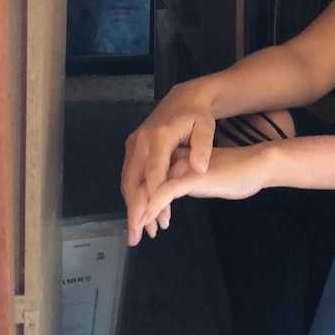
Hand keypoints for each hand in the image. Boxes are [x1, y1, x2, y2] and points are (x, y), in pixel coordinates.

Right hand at [121, 90, 216, 244]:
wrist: (183, 98)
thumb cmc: (197, 116)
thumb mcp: (206, 128)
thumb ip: (203, 148)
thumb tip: (198, 169)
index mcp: (159, 137)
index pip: (153, 173)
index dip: (151, 198)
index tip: (152, 221)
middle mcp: (141, 141)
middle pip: (133, 181)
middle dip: (134, 211)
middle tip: (137, 237)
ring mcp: (134, 144)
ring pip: (128, 181)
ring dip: (133, 206)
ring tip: (142, 231)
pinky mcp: (133, 148)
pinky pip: (129, 176)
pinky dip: (134, 196)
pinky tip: (142, 212)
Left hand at [136, 144, 274, 236]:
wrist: (255, 166)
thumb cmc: (234, 174)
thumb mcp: (201, 181)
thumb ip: (185, 186)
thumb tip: (170, 198)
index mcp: (174, 160)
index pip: (147, 181)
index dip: (138, 203)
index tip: (138, 224)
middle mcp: (173, 161)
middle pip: (142, 186)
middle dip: (134, 212)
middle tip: (133, 235)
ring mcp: (181, 168)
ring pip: (150, 190)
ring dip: (140, 214)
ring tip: (137, 233)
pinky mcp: (191, 177)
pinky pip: (165, 192)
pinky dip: (154, 207)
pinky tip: (148, 220)